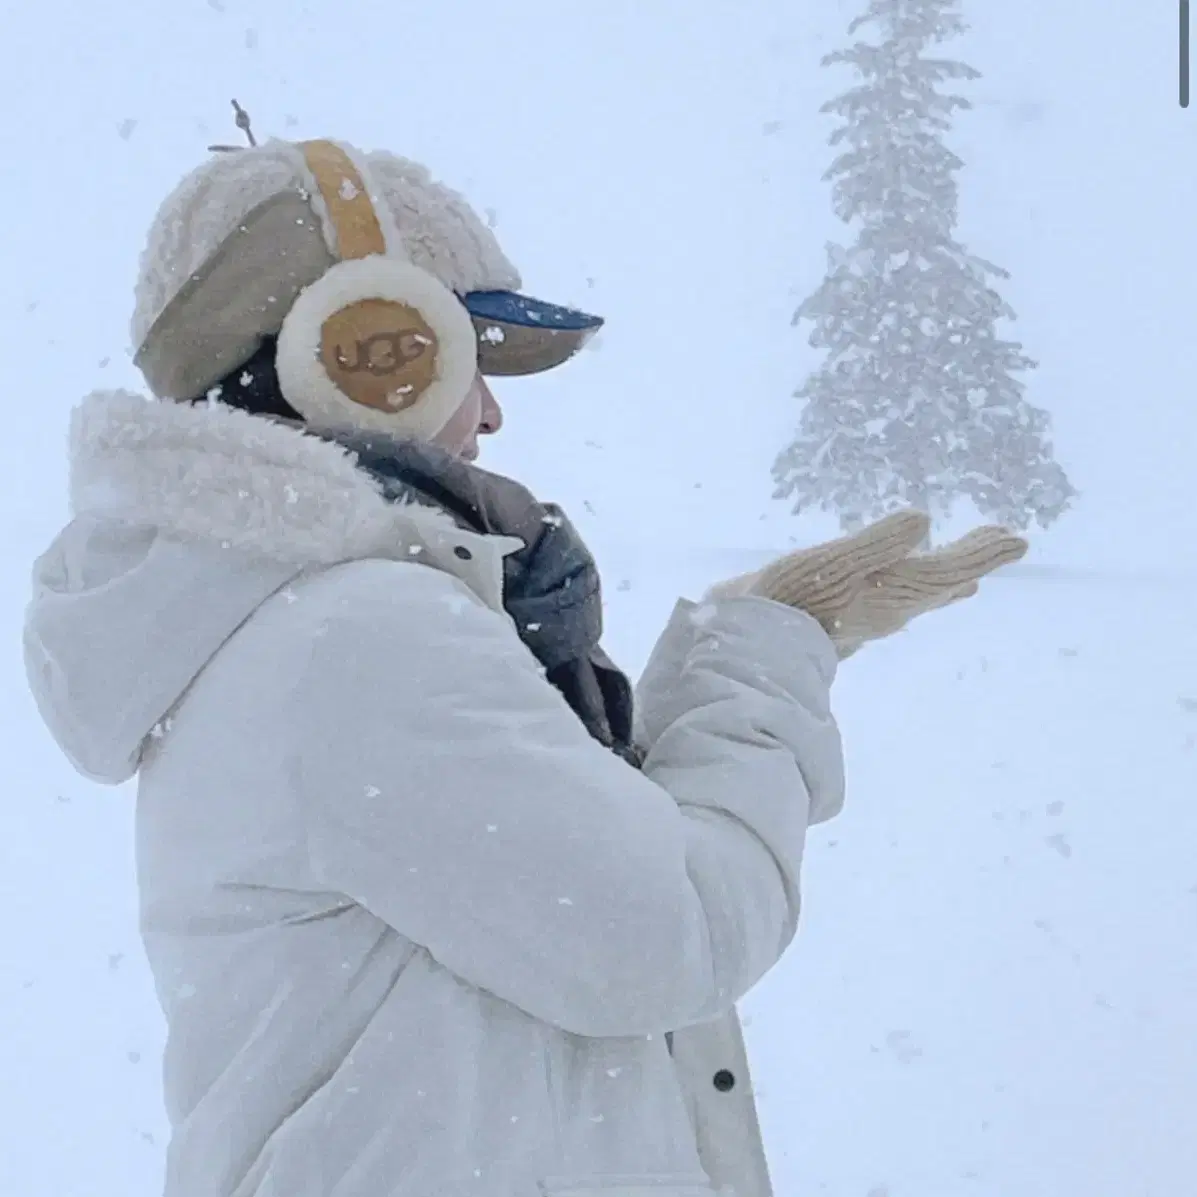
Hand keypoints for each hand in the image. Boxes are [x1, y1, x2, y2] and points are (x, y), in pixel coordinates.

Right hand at [707, 511, 1027, 657]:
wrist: (749, 651)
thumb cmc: (787, 602)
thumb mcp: (831, 564)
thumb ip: (877, 543)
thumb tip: (925, 519)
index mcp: (892, 593)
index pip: (948, 569)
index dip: (981, 552)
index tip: (1018, 539)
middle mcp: (888, 610)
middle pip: (940, 585)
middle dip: (970, 564)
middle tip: (1003, 544)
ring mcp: (866, 621)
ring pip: (917, 600)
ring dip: (943, 583)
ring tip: (965, 578)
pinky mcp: (843, 626)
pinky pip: (891, 606)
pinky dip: (909, 594)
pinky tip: (901, 596)